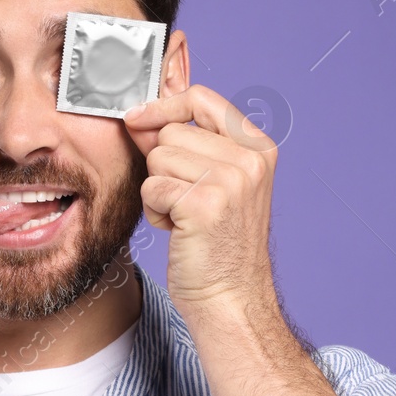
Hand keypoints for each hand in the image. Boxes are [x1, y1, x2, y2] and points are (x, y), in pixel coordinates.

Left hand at [122, 84, 281, 323]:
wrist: (230, 298)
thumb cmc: (216, 245)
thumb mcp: (210, 184)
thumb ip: (180, 145)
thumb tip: (137, 116)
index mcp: (257, 147)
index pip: (201, 98)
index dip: (164, 105)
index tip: (137, 116)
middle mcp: (250, 159)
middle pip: (171, 131)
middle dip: (164, 166)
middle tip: (185, 201)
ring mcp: (230, 180)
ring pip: (158, 159)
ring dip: (159, 191)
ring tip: (184, 217)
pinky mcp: (204, 203)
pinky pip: (152, 188)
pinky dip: (156, 212)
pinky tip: (179, 231)